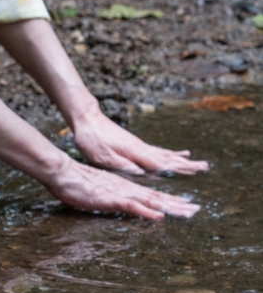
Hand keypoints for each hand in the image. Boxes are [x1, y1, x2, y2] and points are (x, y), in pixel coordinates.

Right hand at [45, 152, 200, 220]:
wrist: (62, 172)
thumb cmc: (76, 183)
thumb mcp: (99, 193)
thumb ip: (112, 198)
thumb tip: (122, 204)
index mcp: (126, 188)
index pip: (152, 196)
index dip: (171, 201)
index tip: (187, 206)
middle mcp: (127, 190)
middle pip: (157, 198)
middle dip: (178, 204)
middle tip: (197, 210)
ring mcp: (120, 193)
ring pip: (150, 201)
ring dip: (170, 207)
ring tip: (187, 212)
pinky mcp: (110, 199)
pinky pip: (132, 207)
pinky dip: (146, 212)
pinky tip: (158, 216)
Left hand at [71, 109, 206, 176]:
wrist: (87, 118)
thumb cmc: (91, 139)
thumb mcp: (101, 156)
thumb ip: (122, 165)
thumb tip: (142, 173)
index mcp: (135, 152)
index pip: (160, 163)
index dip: (177, 169)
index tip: (195, 172)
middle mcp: (141, 148)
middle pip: (168, 158)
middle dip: (187, 164)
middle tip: (205, 167)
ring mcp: (140, 145)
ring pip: (166, 155)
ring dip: (183, 160)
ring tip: (199, 163)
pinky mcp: (136, 144)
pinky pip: (159, 151)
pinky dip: (171, 154)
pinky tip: (180, 154)